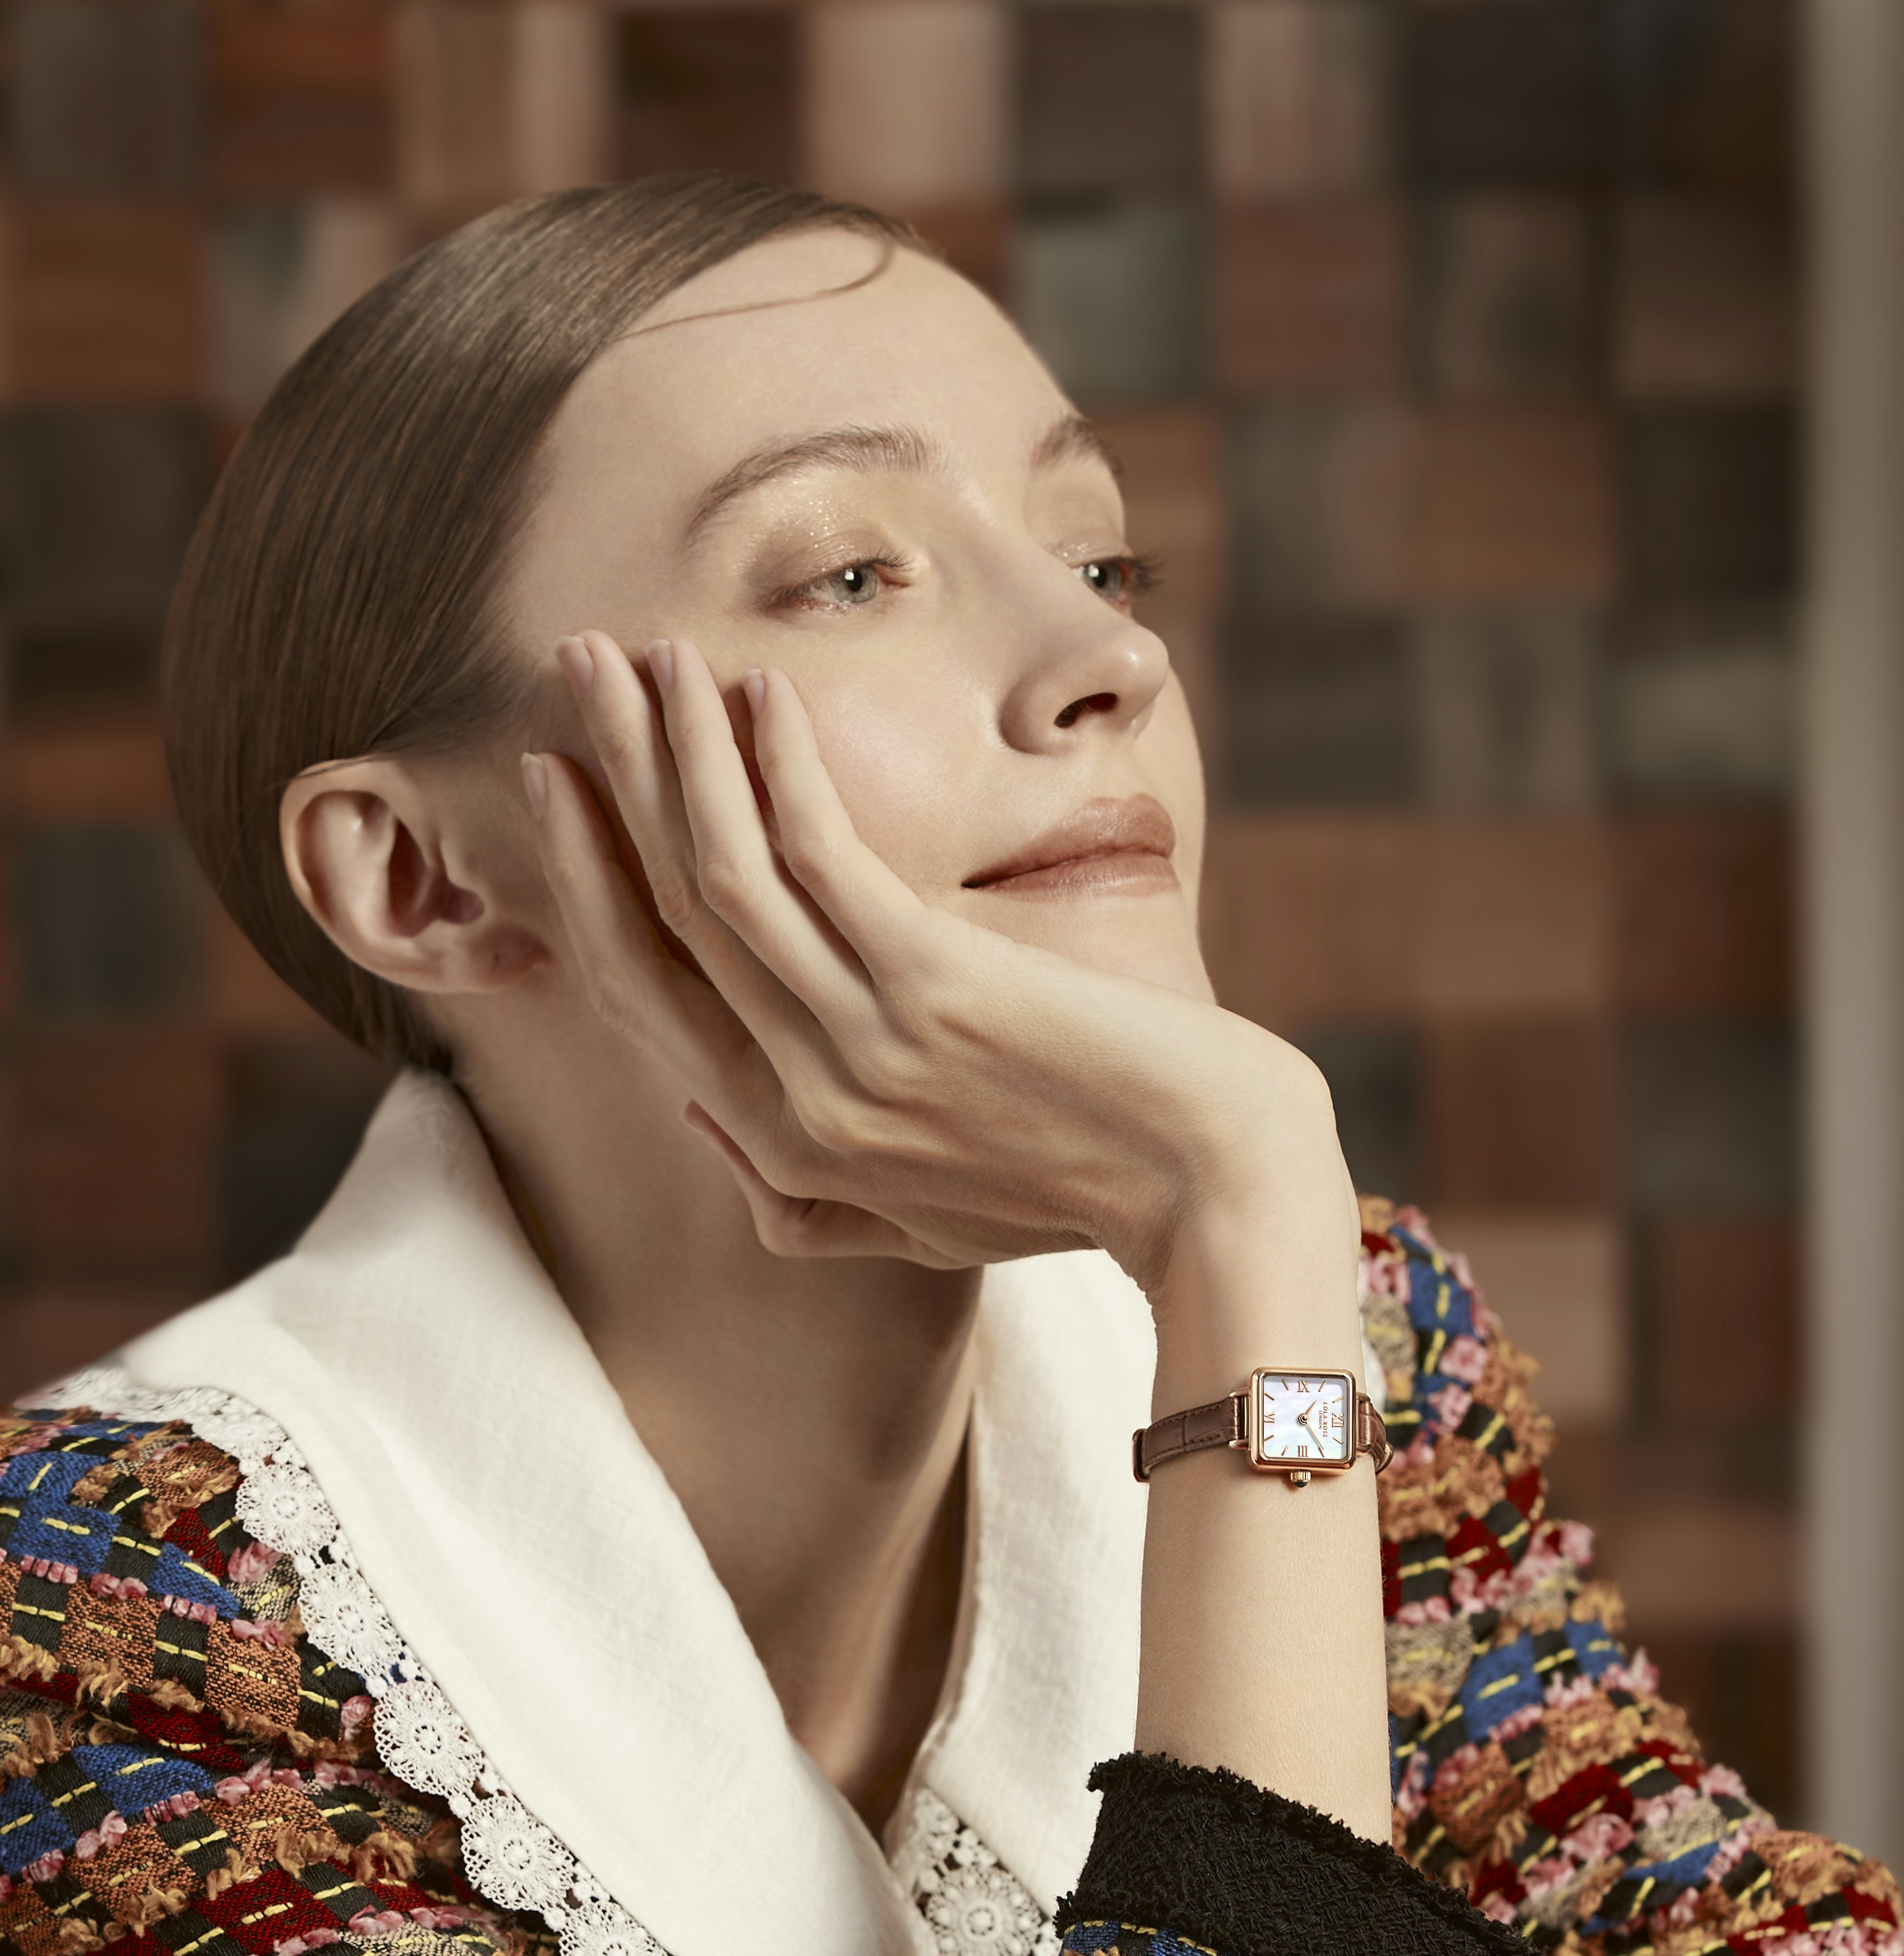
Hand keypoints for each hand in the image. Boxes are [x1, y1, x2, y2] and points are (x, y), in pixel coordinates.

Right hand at [524, 633, 1350, 1304]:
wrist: (1214, 1192)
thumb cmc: (1081, 1195)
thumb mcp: (920, 1226)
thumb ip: (797, 1198)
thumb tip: (701, 1117)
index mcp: (786, 1149)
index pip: (643, 995)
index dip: (584, 880)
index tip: (559, 781)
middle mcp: (800, 1102)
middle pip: (663, 915)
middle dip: (605, 779)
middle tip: (573, 670)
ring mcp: (862, 1047)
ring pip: (719, 873)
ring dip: (672, 746)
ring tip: (643, 650)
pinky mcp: (934, 988)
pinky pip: (817, 857)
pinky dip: (776, 768)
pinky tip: (758, 691)